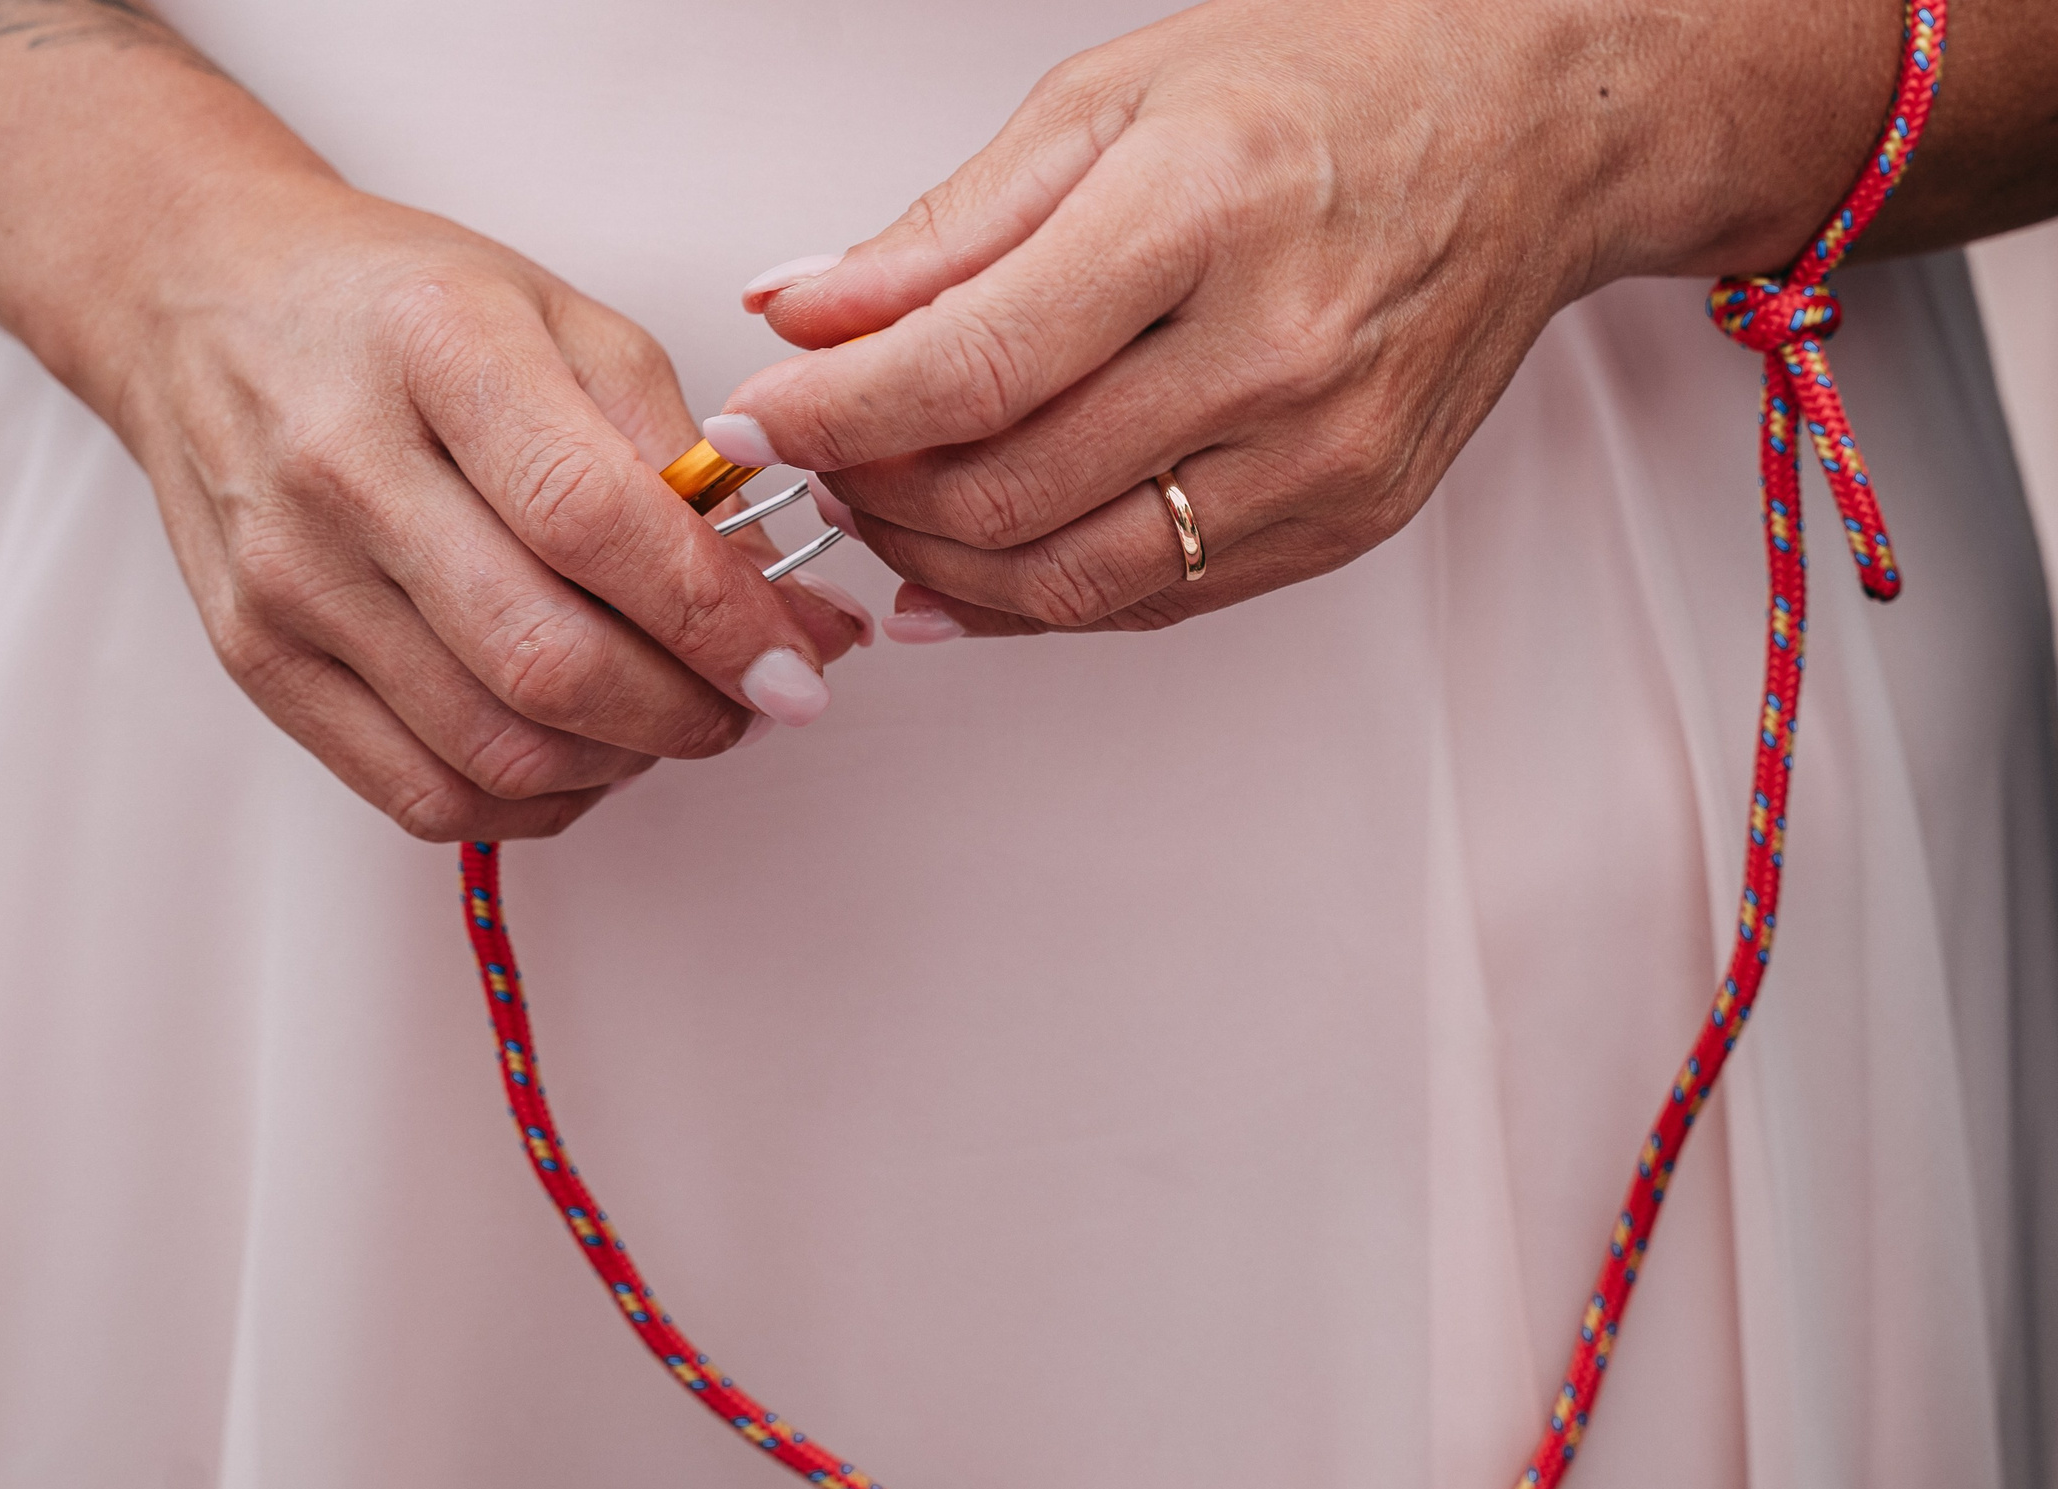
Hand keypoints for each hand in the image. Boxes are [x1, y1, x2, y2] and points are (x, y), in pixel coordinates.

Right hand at [100, 177, 868, 840]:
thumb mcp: (554, 314)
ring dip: (624, 762)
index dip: (719, 617)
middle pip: (546, 660)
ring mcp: (291, 579)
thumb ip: (670, 444)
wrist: (202, 303)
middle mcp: (345, 469)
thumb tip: (773, 592)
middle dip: (691, 711)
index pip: (595, 522)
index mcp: (437, 351)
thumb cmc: (394, 308)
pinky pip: (422, 792)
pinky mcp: (260, 662)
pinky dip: (533, 798)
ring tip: (674, 717)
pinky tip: (581, 751)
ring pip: (494, 748)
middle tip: (755, 701)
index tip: (800, 659)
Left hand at [708, 0, 1900, 638]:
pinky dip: (1035, 599)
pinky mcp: (1344, 520)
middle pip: (1007, 493)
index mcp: (1200, 213)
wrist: (1530, 137)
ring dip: (939, 564)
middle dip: (872, 494)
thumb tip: (795, 310)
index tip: (756, 423)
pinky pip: (1151, 600)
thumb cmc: (1327, 90)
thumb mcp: (1110, 102)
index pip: (968, 369)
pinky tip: (969, 569)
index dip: (834, 416)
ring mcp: (1320, 455)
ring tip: (883, 509)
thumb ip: (943, 228)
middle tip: (816, 459)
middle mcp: (1272, 351)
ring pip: (1070, 577)